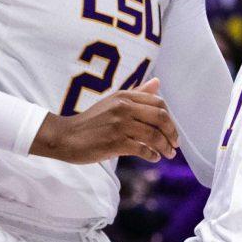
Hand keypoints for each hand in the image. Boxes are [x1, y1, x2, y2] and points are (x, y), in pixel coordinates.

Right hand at [30, 78, 177, 164]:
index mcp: (124, 96)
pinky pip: (142, 149)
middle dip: (172, 133)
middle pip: (160, 118)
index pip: (158, 103)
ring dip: (165, 147)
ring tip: (167, 154)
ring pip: (154, 135)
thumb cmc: (91, 121)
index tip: (172, 131)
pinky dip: (152, 155)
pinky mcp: (115, 142)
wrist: (66, 137)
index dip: (170, 119)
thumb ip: (137, 94)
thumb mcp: (113, 102)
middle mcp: (123, 107)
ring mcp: (119, 125)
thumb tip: (158, 83)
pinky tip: (153, 158)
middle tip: (175, 145)